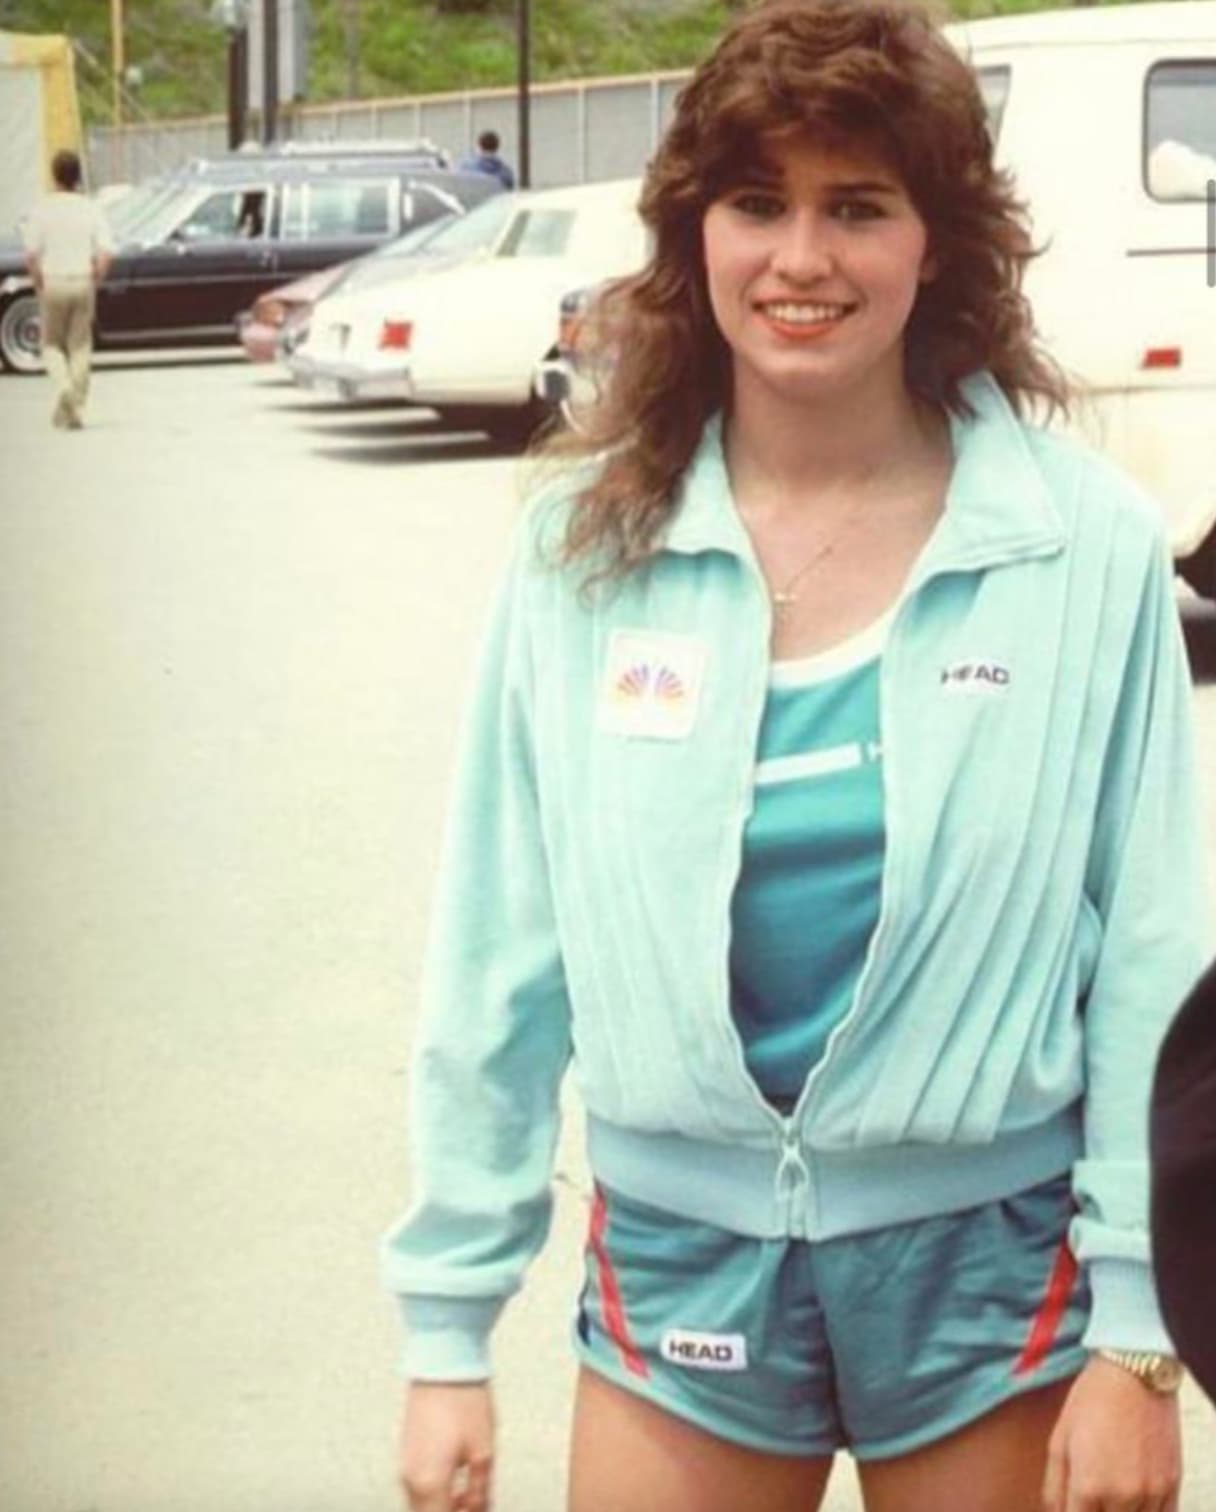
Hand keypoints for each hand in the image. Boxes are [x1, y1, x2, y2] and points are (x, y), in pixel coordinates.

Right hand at [398, 1380, 494, 1511]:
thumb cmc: (463, 1403)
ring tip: (470, 1494)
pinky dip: (435, 1493)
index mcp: (429, 1485)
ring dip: (442, 1505)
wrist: (442, 1363)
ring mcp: (406, 1465)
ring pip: (422, 1505)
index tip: (478, 1510)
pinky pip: (418, 1487)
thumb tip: (481, 1509)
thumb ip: (480, 1492)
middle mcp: (410, 1480)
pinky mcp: (407, 1451)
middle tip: (475, 1504)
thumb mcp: (483, 1453)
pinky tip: (457, 1481)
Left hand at [1042, 1356, 1181, 1510]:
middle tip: (1091, 1493)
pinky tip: (1135, 1500)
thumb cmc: (1092, 1399)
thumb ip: (1055, 1485)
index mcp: (1088, 1486)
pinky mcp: (1172, 1485)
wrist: (1134, 1373)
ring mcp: (1150, 1494)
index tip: (1074, 1503)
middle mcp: (1121, 1497)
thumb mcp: (1059, 1438)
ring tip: (1111, 1492)